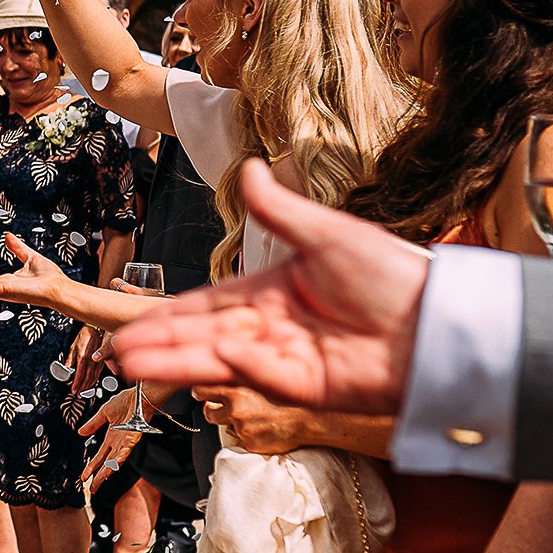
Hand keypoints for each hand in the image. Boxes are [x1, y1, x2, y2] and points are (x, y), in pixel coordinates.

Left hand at [68, 323, 104, 397]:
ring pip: (94, 377)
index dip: (76, 384)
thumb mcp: (73, 345)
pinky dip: (95, 379)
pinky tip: (92, 383)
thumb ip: (70, 358)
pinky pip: (99, 372)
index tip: (73, 390)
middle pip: (87, 378)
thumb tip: (67, 368)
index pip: (79, 374)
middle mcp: (91, 360)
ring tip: (83, 391)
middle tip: (78, 394)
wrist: (96, 328)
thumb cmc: (85, 335)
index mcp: (83, 357)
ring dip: (89, 385)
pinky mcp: (103, 360)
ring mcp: (98, 360)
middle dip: (82, 387)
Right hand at [78, 391, 146, 491]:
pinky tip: (115, 463)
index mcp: (111, 437)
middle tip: (92, 489)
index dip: (91, 467)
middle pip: (106, 463)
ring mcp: (126, 442)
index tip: (84, 477)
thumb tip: (80, 433)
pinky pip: (127, 449)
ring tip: (101, 479)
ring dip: (108, 470)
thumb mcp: (103, 413)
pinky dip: (121, 456)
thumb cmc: (125, 402)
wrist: (138, 395)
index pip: (99, 456)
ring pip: (115, 460)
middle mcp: (118, 443)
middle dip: (99, 476)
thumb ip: (93, 424)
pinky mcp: (133, 438)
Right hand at [111, 159, 429, 413]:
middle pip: (203, 336)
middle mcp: (271, 330)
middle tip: (114, 349)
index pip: (210, 305)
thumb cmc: (393, 275)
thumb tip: (252, 166)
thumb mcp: (328, 233)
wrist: (438, 322)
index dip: (172, 316)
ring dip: (173, 361)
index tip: (134, 323)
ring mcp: (285, 361)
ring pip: (216, 360)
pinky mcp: (303, 387)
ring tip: (128, 362)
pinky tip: (191, 360)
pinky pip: (253, 376)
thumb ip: (280, 211)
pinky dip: (221, 368)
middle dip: (160, 343)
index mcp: (273, 292)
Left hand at [196, 384, 306, 455]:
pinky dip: (248, 437)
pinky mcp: (248, 444)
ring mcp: (241, 429)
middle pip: (208, 414)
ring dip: (236, 425)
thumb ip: (236, 386)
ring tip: (255, 420)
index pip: (203, 391)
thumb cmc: (282, 400)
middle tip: (225, 411)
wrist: (302, 421)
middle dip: (214, 412)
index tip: (198, 394)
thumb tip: (217, 387)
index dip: (199, 393)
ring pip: (227, 427)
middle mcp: (235, 411)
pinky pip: (240, 440)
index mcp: (236, 393)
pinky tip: (262, 431)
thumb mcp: (257, 386)